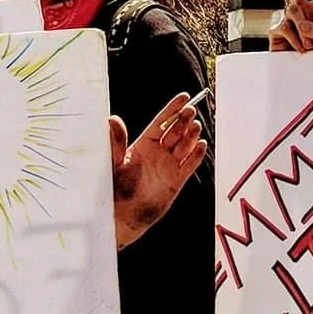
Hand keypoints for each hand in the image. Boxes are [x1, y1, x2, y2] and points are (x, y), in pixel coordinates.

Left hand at [112, 92, 206, 247]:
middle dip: (184, 120)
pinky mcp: (176, 180)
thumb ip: (115, 142)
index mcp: (143, 145)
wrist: (122, 216)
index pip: (161, 122)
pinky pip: (189, 165)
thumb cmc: (113, 188)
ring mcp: (168, 166)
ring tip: (195, 126)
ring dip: (191, 135)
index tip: (184, 97)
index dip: (172, 109)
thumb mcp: (112, 162)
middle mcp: (158, 153)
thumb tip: (111, 119)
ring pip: (184, 145)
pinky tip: (201, 145)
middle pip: (175, 131)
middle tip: (190, 111)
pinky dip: (196, 155)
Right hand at [268, 0, 312, 51]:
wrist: (301, 70)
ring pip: (293, 11)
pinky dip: (296, 40)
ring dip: (303, 30)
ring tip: (308, 46)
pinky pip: (287, 27)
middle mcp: (300, 8)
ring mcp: (286, 17)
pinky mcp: (275, 28)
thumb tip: (302, 23)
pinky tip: (298, 49)